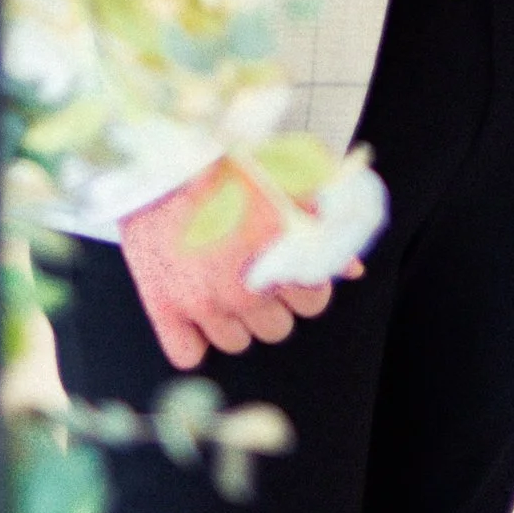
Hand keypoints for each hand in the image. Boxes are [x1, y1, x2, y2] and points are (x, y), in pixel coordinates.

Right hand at [119, 158, 351, 371]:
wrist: (165, 157)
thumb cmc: (231, 164)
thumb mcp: (293, 183)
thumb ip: (326, 227)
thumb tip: (352, 270)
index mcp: (278, 254)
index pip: (314, 302)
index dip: (304, 284)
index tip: (289, 267)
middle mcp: (241, 287)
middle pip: (276, 328)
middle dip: (271, 302)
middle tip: (255, 272)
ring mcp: (199, 302)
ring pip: (236, 343)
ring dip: (235, 319)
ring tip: (223, 283)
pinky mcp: (161, 306)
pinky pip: (188, 355)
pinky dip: (192, 339)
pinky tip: (195, 309)